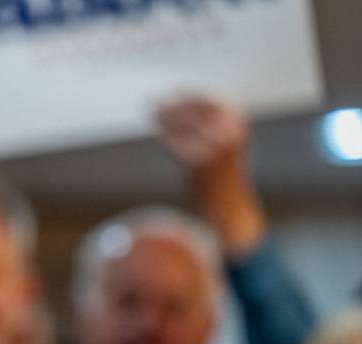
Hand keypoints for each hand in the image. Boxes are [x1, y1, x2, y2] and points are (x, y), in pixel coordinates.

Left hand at [155, 96, 265, 257]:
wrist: (229, 206)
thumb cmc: (222, 174)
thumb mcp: (223, 143)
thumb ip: (207, 123)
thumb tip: (183, 103)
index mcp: (238, 125)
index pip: (211, 100)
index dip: (191, 94)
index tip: (174, 91)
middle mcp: (229, 134)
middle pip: (193, 110)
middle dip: (171, 104)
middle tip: (152, 101)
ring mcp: (214, 148)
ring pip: (182, 124)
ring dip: (163, 116)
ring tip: (150, 112)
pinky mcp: (199, 163)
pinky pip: (176, 142)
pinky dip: (165, 135)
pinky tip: (157, 131)